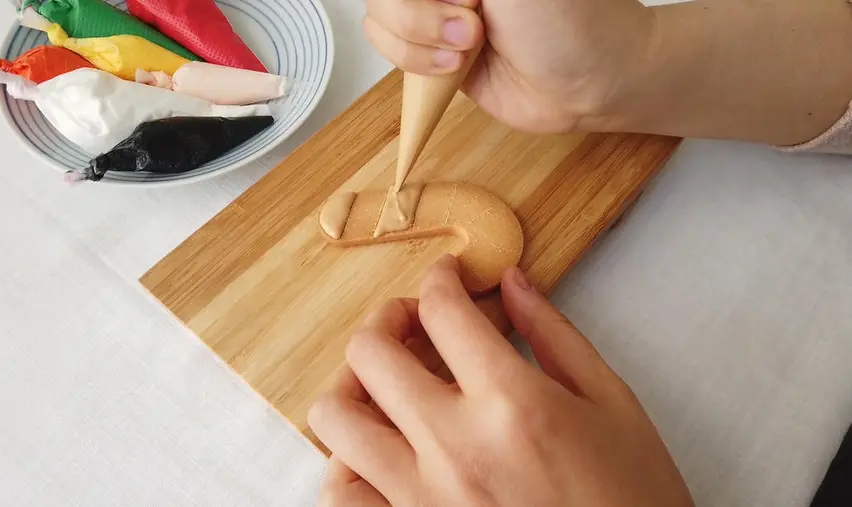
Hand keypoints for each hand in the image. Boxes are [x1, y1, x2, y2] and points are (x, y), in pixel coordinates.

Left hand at [308, 254, 695, 506]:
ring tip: (384, 382)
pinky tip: (376, 448)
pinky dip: (344, 459)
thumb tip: (513, 285)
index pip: (444, 310)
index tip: (446, 277)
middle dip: (387, 317)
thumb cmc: (633, 501)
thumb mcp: (614, 406)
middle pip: (371, 352)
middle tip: (412, 320)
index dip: (440, 277)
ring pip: (336, 417)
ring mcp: (422, 497)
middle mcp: (456, 446)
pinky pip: (339, 491)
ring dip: (352, 384)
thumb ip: (556, 336)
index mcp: (513, 403)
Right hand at [362, 0, 655, 132]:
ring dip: (417, 41)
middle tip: (470, 24)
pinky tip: (455, 67)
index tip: (457, 1)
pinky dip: (415, 62)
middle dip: (417, 14)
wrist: (590, 85)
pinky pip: (392, 50)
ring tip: (468, 48)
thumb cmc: (570, 23)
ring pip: (380, 17)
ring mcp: (437, 11)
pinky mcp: (433, 50)